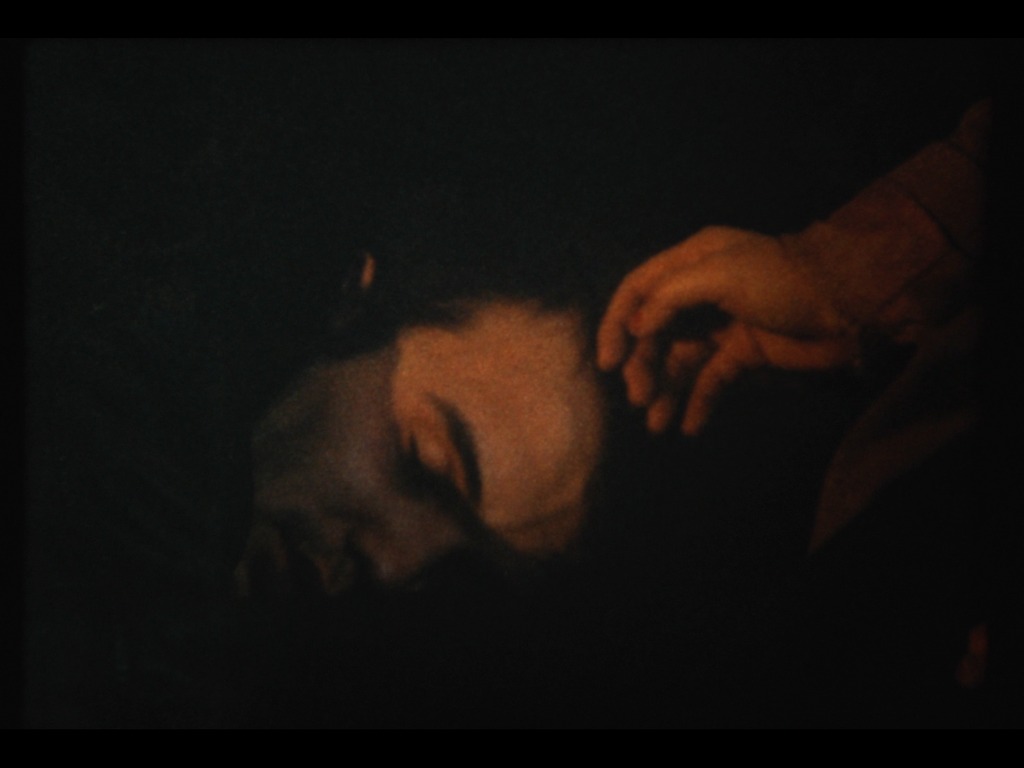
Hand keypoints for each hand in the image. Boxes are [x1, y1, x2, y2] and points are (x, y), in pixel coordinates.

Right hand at [596, 226, 857, 434]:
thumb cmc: (780, 281)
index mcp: (692, 262)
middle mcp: (700, 292)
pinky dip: (698, 404)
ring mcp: (721, 325)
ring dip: (665, 389)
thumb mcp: (718, 275)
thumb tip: (635, 328)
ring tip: (656, 422)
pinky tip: (688, 427)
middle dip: (643, 366)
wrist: (847, 304)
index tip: (608, 362)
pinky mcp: (743, 355)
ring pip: (679, 361)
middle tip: (640, 397)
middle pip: (655, 332)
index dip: (617, 323)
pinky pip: (711, 382)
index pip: (639, 289)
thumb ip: (669, 298)